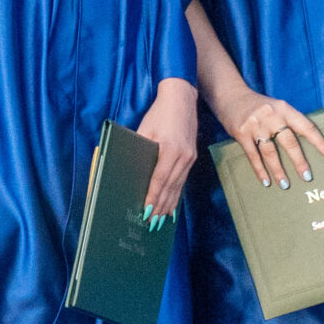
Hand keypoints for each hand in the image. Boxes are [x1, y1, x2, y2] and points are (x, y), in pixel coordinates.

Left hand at [133, 77, 199, 218]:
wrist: (181, 100)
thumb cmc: (158, 114)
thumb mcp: (145, 129)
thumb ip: (140, 149)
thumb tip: (131, 170)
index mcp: (168, 148)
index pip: (159, 178)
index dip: (153, 196)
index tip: (147, 211)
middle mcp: (182, 155)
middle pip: (170, 186)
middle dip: (160, 206)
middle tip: (152, 223)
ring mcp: (189, 157)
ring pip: (177, 185)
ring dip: (169, 204)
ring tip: (161, 220)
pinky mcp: (192, 157)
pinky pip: (183, 180)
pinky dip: (176, 194)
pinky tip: (172, 206)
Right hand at [211, 86, 323, 189]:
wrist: (230, 94)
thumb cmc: (258, 105)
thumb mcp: (276, 107)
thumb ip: (287, 122)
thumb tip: (304, 147)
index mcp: (284, 109)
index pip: (306, 126)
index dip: (319, 141)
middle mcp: (271, 116)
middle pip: (289, 142)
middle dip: (299, 161)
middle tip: (307, 177)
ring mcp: (256, 125)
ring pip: (270, 152)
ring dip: (278, 170)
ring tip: (285, 184)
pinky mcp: (241, 133)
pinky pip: (253, 155)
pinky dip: (260, 170)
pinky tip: (266, 181)